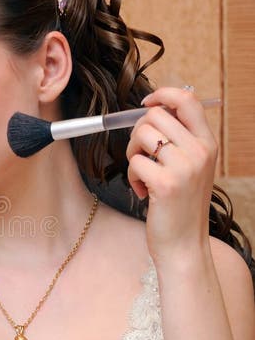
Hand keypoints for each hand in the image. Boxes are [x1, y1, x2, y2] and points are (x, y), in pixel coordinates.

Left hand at [126, 87, 217, 263]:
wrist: (184, 245)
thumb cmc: (180, 206)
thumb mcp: (190, 168)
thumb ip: (179, 140)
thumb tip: (152, 110)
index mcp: (208, 144)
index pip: (188, 100)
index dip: (163, 94)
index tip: (146, 103)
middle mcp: (200, 151)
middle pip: (155, 116)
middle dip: (138, 132)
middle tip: (142, 156)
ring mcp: (185, 167)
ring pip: (141, 135)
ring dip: (133, 154)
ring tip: (143, 175)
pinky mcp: (166, 183)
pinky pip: (134, 162)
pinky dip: (132, 177)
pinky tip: (144, 192)